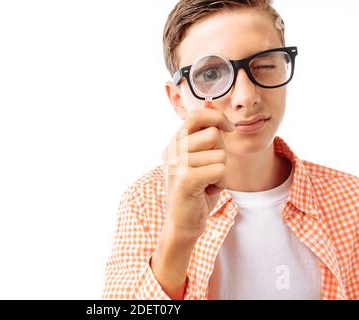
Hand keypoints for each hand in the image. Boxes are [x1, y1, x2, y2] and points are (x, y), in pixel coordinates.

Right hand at [162, 108, 234, 240]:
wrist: (182, 223)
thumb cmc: (195, 191)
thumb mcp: (197, 159)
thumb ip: (202, 136)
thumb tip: (212, 106)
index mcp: (174, 143)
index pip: (196, 115)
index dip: (216, 117)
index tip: (228, 128)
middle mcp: (172, 150)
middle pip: (213, 134)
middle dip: (221, 152)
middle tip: (210, 170)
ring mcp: (176, 164)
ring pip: (219, 154)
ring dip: (221, 171)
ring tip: (207, 182)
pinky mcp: (185, 179)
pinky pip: (219, 169)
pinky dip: (220, 182)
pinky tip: (207, 191)